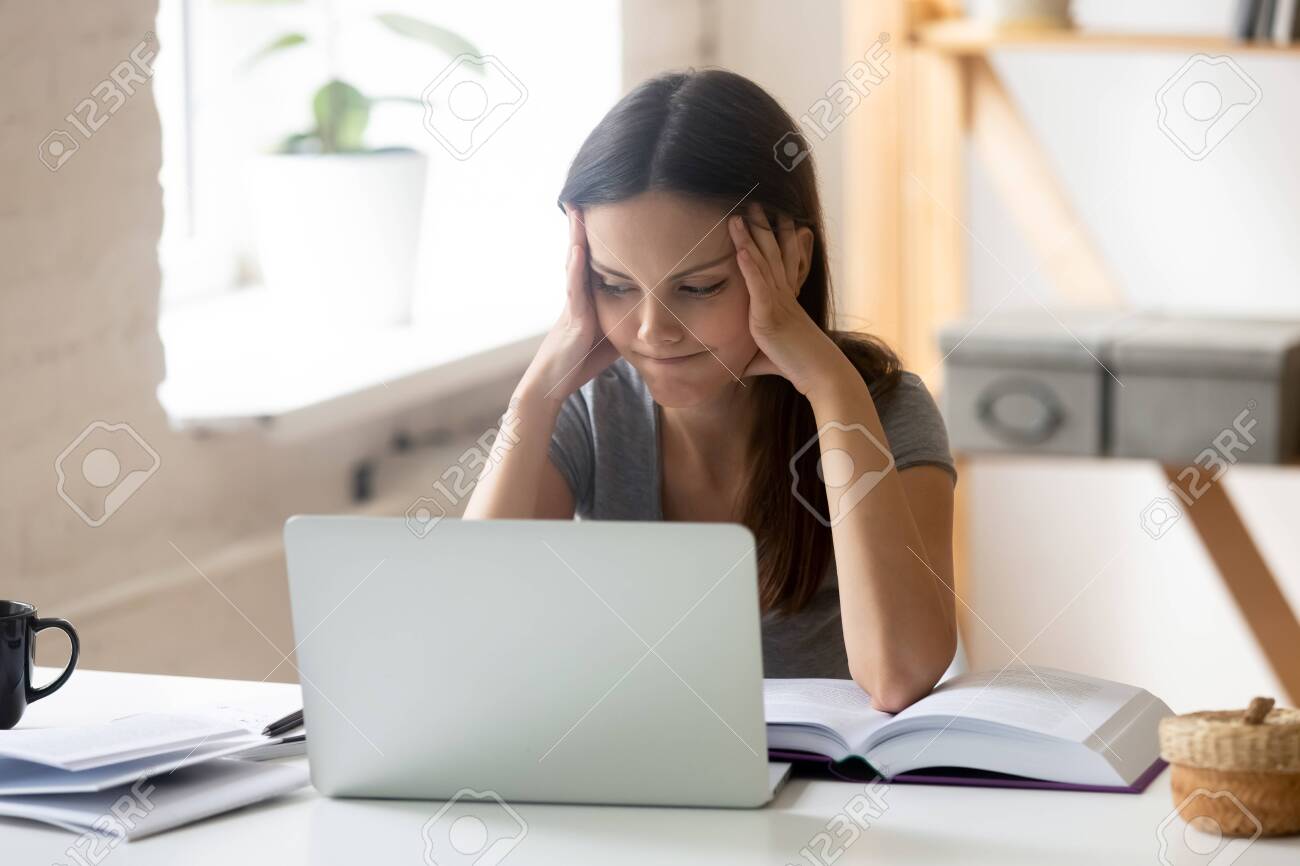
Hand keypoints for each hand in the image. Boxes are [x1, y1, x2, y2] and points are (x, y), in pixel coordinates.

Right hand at [519, 205, 619, 404]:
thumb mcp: (612, 334)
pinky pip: (574, 289)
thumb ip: (624, 317)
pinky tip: (578, 248)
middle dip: (581, 226)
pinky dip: (575, 267)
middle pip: (580, 253)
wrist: (553, 383)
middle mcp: (577, 295)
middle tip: (581, 196)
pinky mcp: (572, 318)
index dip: (595, 237)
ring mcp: (573, 304)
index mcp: (587, 297)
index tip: (599, 210)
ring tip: (577, 209)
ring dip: (575, 236)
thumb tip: (648, 310)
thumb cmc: (580, 360)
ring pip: (574, 264)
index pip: (593, 260)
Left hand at [729, 202, 845, 397]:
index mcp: (786, 301)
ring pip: (764, 263)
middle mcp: (784, 296)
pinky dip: (749, 266)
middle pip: (773, 254)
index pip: (781, 263)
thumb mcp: (770, 359)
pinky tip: (741, 249)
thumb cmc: (799, 367)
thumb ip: (754, 358)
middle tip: (755, 203)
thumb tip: (739, 368)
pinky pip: (759, 286)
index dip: (777, 239)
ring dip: (751, 238)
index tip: (772, 218)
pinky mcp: (770, 316)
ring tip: (740, 215)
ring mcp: (778, 303)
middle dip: (763, 228)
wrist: (822, 375)